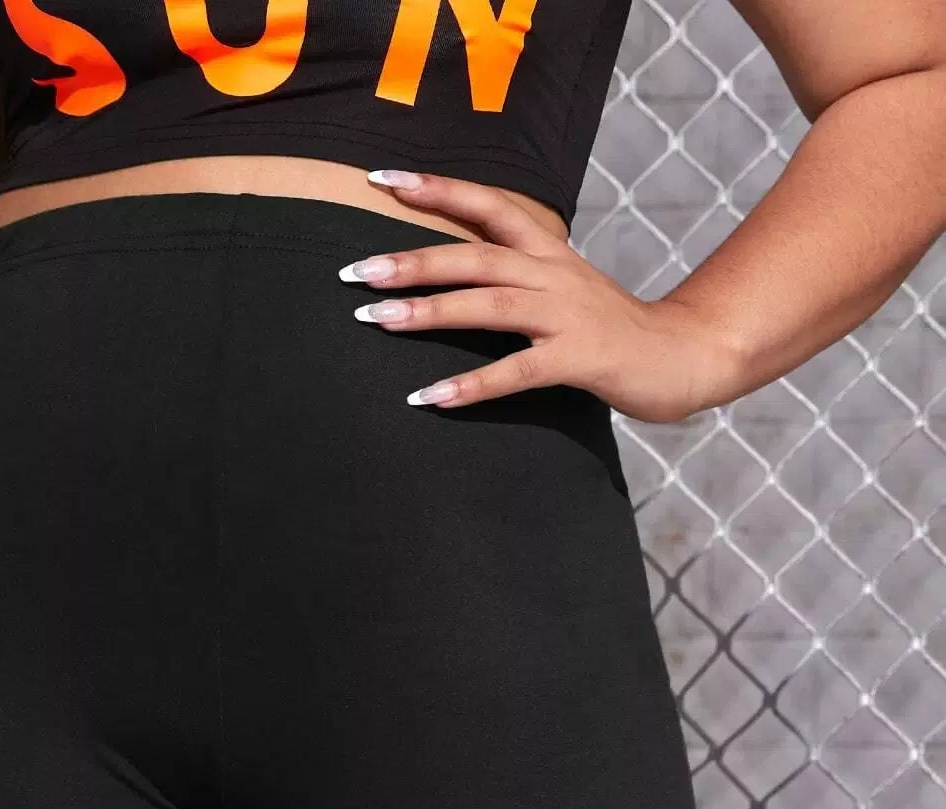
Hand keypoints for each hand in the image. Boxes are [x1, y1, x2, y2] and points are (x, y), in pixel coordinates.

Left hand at [341, 169, 745, 423]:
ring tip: (377, 319)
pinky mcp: (578, 360)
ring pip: (488, 305)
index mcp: (548, 251)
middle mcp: (553, 274)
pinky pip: (516, 371)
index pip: (488, 205)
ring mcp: (566, 316)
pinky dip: (472, 384)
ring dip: (429, 311)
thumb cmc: (610, 329)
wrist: (682, 355)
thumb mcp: (561, 289)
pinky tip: (431, 397)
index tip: (382, 179)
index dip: (437, 189)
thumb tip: (454, 273)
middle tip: (357, 270)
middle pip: (475, 256)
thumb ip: (515, 277)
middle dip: (413, 259)